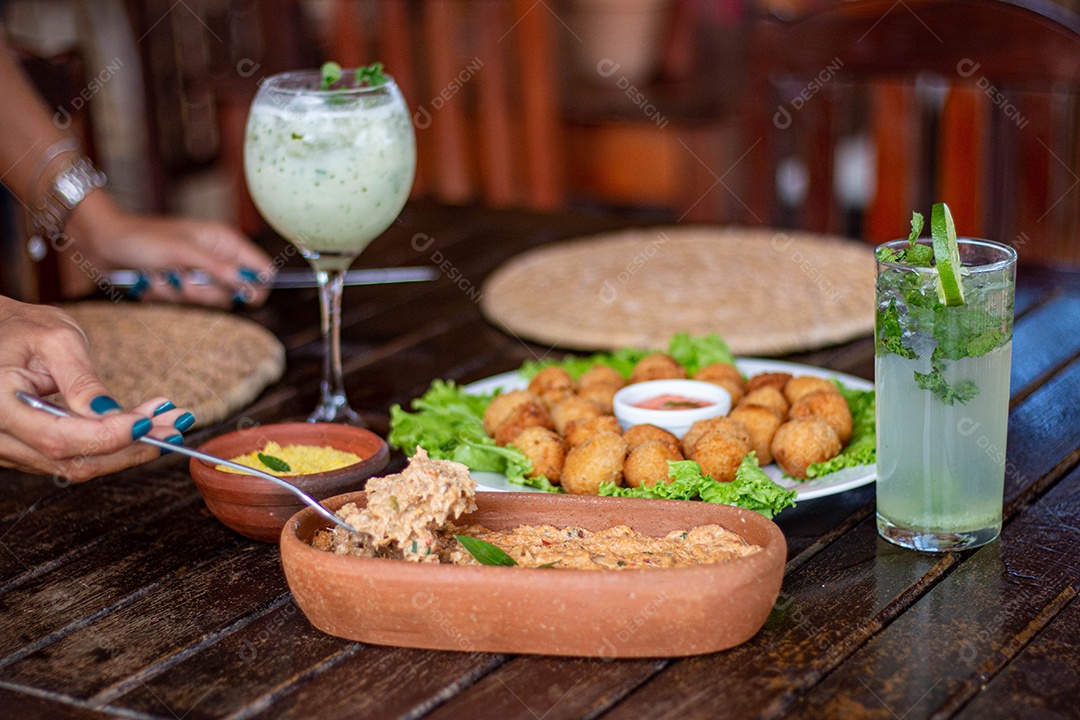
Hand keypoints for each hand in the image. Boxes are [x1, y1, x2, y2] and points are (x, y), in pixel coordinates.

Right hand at [0, 297, 194, 480]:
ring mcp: (11, 449)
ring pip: (77, 464)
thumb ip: (82, 380)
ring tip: (167, 423)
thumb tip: (111, 413)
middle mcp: (0, 436)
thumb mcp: (56, 340)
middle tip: (173, 426)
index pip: (58, 437)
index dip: (107, 436)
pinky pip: (72, 457)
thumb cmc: (20, 328)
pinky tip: (142, 426)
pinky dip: (111, 445)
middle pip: (72, 460)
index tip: (148, 422)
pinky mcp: (28, 451)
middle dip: (130, 446)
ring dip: (128, 448)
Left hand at [68, 193, 275, 307]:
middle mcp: (216, 258)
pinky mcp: (181, 285)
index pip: (261, 268)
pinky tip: (152, 280)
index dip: (257, 285)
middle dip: (205, 290)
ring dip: (181, 293)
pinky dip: (166, 295)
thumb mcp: (182, 253)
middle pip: (235, 292)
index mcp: (224, 241)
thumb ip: (219, 269)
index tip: (241, 294)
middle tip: (183, 278)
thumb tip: (252, 285)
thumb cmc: (142, 239)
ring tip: (161, 275)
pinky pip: (186, 303)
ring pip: (208, 300)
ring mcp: (199, 273)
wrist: (103, 243)